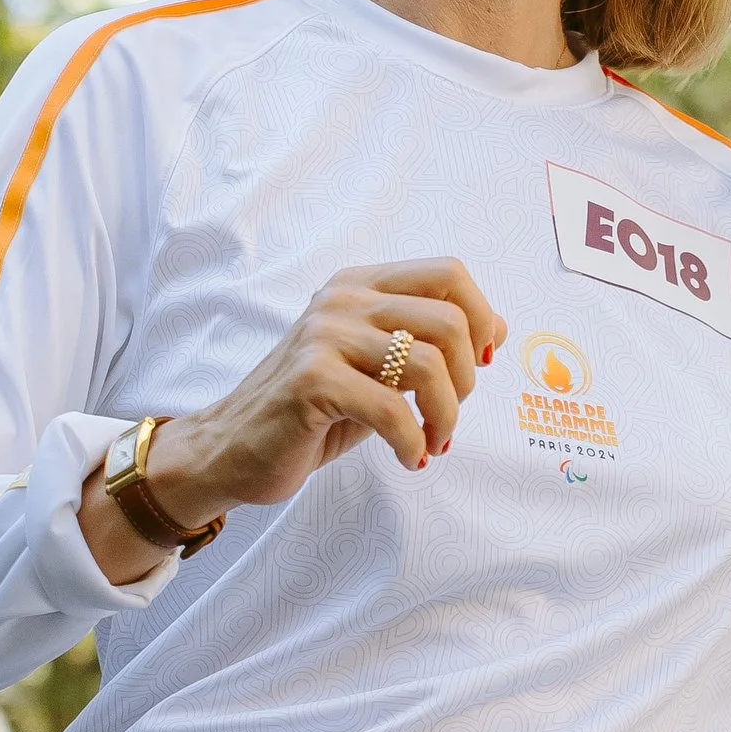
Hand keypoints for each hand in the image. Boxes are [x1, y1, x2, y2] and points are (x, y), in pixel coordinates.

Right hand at [79, 257, 507, 580]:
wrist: (232, 451)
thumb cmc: (312, 413)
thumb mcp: (375, 369)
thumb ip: (424, 341)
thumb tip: (498, 326)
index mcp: (359, 285)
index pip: (448, 273)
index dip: (479, 318)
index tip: (479, 365)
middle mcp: (342, 300)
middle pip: (448, 320)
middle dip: (465, 381)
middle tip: (448, 418)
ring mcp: (324, 335)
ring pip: (427, 365)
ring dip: (445, 417)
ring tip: (432, 442)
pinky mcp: (311, 380)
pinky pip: (393, 410)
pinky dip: (413, 442)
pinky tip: (410, 458)